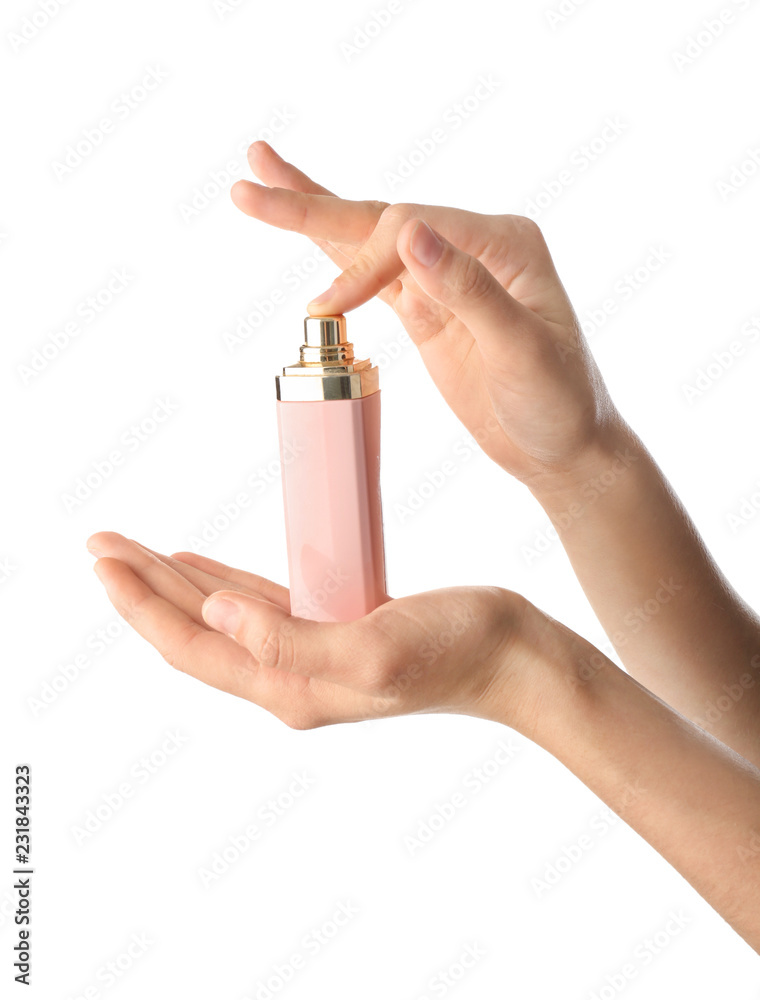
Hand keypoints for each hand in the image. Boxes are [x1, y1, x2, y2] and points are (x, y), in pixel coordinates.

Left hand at [86, 532, 549, 731]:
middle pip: (195, 630)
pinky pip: (258, 606)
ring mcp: (309, 654)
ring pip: (220, 617)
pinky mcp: (332, 629)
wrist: (513, 656)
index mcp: (290, 685)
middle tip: (100, 544)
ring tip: (133, 553)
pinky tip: (200, 569)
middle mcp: (290, 675)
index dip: (141, 606)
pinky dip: (220, 583)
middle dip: (142, 589)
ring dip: (172, 585)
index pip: (192, 645)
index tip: (103, 562)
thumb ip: (291, 641)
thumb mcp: (374, 649)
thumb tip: (217, 613)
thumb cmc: (457, 651)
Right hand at [231, 142, 620, 485]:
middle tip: (253, 171)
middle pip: (378, 217)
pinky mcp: (427, 309)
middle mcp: (472, 247)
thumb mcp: (523, 351)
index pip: (413, 229)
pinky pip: (372, 278)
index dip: (364, 261)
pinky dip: (333, 259)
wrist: (564, 447)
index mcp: (504, 243)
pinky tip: (303, 230)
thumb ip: (470, 291)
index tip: (330, 306)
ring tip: (257, 185)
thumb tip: (415, 233)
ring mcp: (445, 277)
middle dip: (313, 202)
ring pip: (367, 240)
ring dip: (313, 214)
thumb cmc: (560, 402)